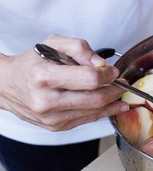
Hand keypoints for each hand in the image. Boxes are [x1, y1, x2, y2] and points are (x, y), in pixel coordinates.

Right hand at [0, 34, 128, 130]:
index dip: (108, 74)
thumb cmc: (32, 63)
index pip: (90, 79)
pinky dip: (103, 112)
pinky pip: (87, 120)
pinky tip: (112, 106)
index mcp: (44, 76)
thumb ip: (79, 48)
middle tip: (122, 84)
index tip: (113, 71)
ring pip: (94, 112)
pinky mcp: (57, 127)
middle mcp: (46, 100)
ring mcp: (52, 117)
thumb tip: (101, 64)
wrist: (7, 85)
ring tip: (121, 95)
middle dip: (114, 90)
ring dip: (113, 104)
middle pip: (95, 99)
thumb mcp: (53, 44)